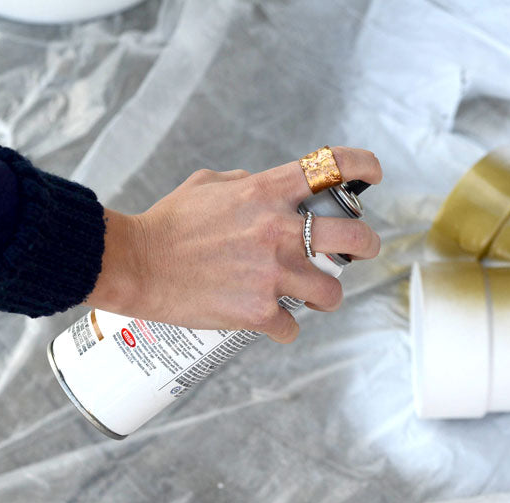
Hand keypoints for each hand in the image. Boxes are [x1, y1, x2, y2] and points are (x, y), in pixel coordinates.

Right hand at [85, 146, 381, 342]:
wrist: (135, 264)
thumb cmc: (167, 223)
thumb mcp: (206, 185)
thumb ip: (243, 180)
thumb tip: (263, 184)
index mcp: (266, 192)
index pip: (331, 166)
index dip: (363, 166)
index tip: (373, 174)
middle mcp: (277, 230)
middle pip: (355, 238)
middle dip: (366, 246)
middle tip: (359, 252)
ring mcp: (271, 273)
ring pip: (332, 293)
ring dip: (326, 296)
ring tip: (312, 296)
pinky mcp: (257, 311)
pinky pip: (292, 327)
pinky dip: (284, 328)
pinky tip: (271, 322)